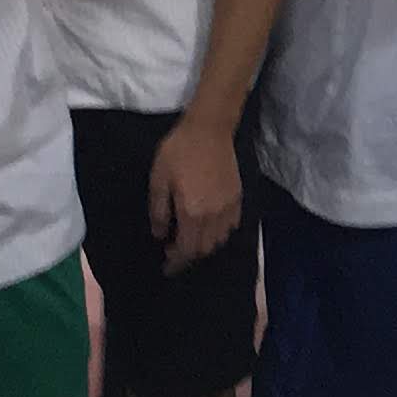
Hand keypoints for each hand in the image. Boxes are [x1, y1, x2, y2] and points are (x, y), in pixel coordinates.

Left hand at [150, 117, 244, 275]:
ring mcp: (229, 208)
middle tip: (174, 250)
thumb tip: (160, 235)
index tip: (166, 267)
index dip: (176, 263)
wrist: (209, 130)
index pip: (186, 250)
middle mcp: (214, 216)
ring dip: (204, 245)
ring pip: (219, 240)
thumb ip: (159, 211)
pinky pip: (231, 226)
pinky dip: (219, 233)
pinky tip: (208, 225)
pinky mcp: (237, 198)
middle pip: (204, 249)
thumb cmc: (179, 151)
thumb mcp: (158, 180)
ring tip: (190, 238)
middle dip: (189, 255)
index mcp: (193, 213)